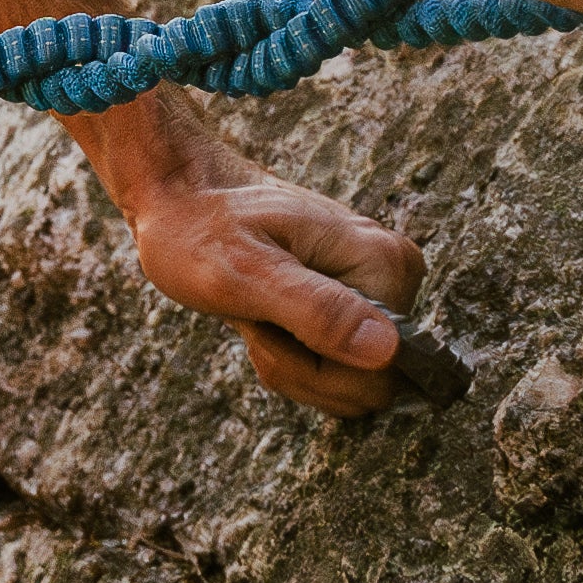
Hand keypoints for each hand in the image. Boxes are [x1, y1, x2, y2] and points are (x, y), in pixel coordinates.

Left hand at [84, 104, 426, 414]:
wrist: (185, 197)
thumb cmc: (203, 228)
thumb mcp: (246, 274)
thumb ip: (317, 312)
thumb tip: (386, 350)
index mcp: (385, 263)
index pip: (378, 374)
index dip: (313, 368)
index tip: (266, 321)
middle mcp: (396, 275)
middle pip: (367, 385)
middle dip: (298, 368)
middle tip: (255, 319)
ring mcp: (379, 290)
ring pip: (347, 382)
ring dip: (290, 364)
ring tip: (256, 313)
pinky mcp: (357, 303)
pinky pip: (334, 367)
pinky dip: (291, 358)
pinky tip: (265, 319)